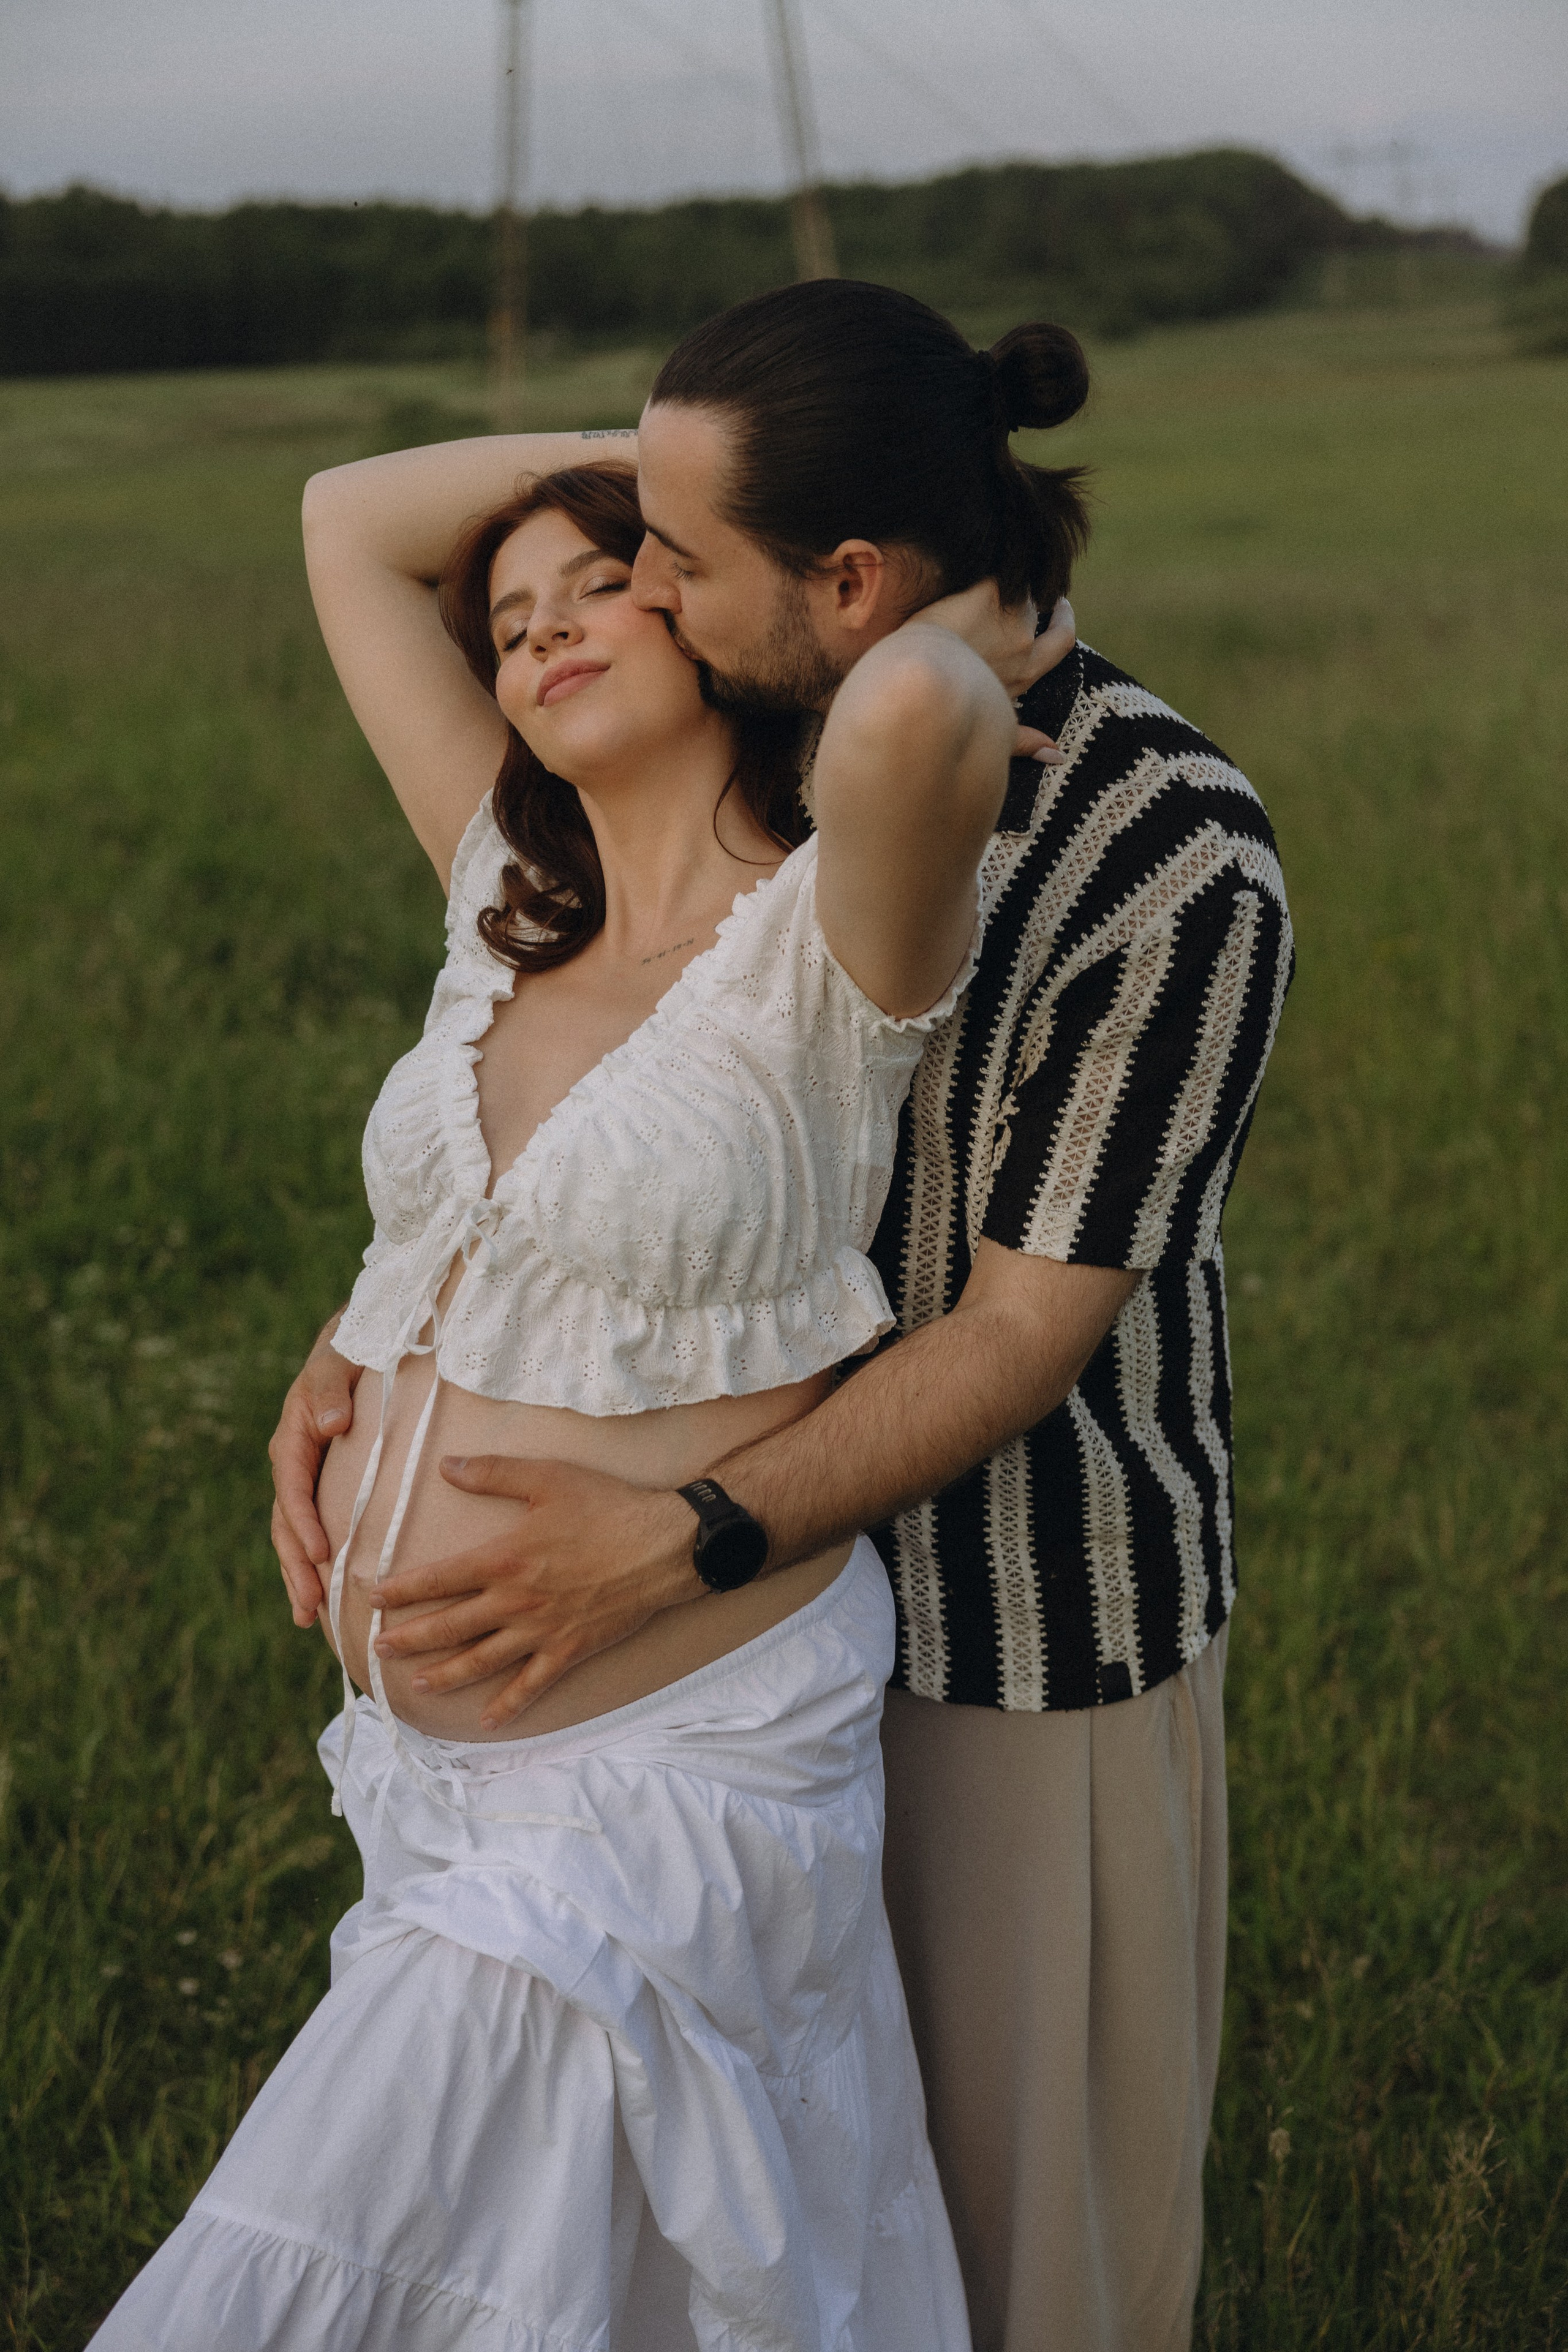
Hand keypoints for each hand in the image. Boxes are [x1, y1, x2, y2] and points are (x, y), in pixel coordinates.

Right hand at [268, 1315, 359, 1628]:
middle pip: (286, 1524)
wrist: (350, 1352)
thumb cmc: (347, 1356)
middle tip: (308, 1608)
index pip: (294, 1488)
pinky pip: (308, 1531)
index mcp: (292, 1439)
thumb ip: (333, 1390)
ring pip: (292, 1536)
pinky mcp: (317, 1490)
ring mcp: (302, 1481)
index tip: (319, 1554)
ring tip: (307, 1617)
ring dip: (298, 1576)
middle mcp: (290, 1465)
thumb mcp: (337, 1364)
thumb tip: (335, 1423)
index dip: (303, 1524)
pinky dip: (310, 1565)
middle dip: (295, 1567)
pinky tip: (320, 1599)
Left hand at [369, 1456, 704, 1729]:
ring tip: (414, 1684)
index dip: (402, 1590)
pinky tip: (488, 1720)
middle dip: (410, 1638)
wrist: (664, 1546)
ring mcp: (541, 1630)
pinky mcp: (569, 1649)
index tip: (373, 1598)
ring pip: (481, 1660)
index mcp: (503, 1559)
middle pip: (449, 1626)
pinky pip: (532, 1684)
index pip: (438, 1579)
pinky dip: (509, 1704)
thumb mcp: (547, 1477)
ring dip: (444, 1674)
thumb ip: (492, 1473)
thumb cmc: (606, 1506)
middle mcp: (515, 1601)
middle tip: (378, 1649)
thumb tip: (445, 1465)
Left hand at [910, 588, 1074, 762]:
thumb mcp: (991, 726)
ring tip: (994, 580)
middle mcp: (1024, 644)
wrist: (918, 680)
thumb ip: (1025, 739)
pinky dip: (990, 572)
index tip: (1060, 609)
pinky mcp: (987, 593)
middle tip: (1042, 585)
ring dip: (1012, 584)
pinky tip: (976, 566)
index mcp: (1025, 673)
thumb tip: (1058, 757)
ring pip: (1021, 590)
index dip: (1063, 623)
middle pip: (1045, 613)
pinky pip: (998, 574)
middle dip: (1050, 598)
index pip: (1061, 642)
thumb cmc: (947, 708)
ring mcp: (1008, 617)